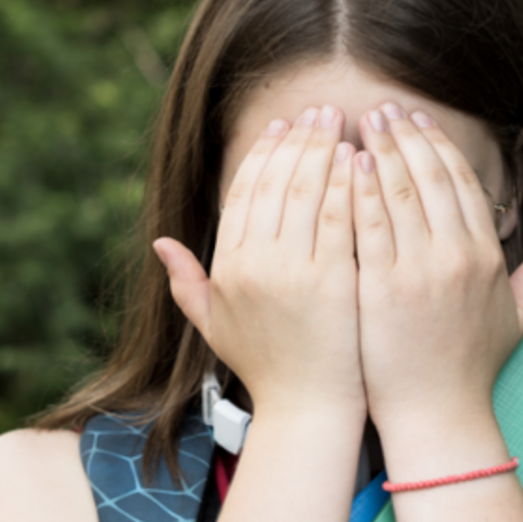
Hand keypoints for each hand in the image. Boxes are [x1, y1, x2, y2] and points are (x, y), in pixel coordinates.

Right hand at [155, 106, 365, 424]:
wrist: (308, 411)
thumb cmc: (267, 369)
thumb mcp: (215, 326)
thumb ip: (186, 283)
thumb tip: (160, 243)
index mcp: (226, 269)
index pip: (243, 193)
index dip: (263, 154)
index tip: (282, 127)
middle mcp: (253, 266)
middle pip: (276, 182)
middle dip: (299, 139)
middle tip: (320, 111)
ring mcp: (292, 273)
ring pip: (308, 190)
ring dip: (326, 149)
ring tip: (344, 122)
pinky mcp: (333, 280)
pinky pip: (341, 216)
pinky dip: (350, 182)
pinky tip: (362, 160)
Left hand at [353, 102, 522, 434]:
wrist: (438, 415)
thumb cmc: (472, 368)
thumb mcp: (518, 315)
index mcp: (487, 257)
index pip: (463, 184)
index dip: (439, 147)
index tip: (418, 121)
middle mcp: (457, 258)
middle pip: (430, 178)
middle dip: (405, 137)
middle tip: (383, 109)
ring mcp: (419, 272)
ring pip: (398, 194)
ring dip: (378, 153)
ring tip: (360, 124)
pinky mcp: (381, 289)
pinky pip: (367, 227)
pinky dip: (356, 191)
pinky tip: (343, 166)